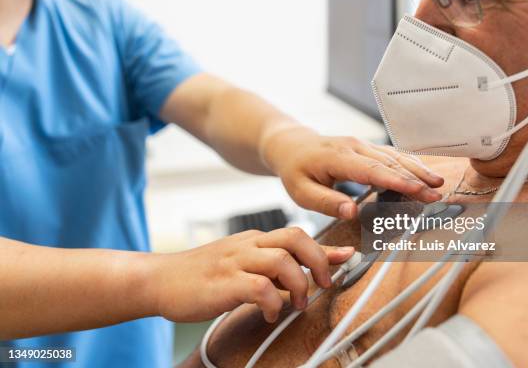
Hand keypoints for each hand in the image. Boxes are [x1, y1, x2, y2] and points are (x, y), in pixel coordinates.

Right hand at [147, 227, 353, 323]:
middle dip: (318, 260)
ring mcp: (235, 261)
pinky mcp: (223, 283)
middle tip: (322, 284)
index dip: (325, 247)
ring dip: (297, 285)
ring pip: (282, 260)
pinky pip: (260, 287)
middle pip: (295, 237)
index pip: (295, 234)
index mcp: (253, 240)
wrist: (159, 280)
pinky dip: (272, 302)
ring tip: (294, 305)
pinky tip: (268, 314)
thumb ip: (270, 266)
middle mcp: (247, 245)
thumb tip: (302, 271)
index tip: (349, 256)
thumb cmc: (202, 275)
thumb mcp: (240, 264)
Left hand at [261, 127, 444, 218]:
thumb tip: (352, 213)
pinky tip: (422, 174)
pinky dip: (408, 164)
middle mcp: (353, 146)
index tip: (418, 191)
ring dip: (416, 169)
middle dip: (415, 178)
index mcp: (338, 157)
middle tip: (437, 193)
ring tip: (437, 184)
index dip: (397, 181)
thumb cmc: (296, 171)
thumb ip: (326, 203)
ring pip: (393, 155)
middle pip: (389, 162)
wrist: (291, 145)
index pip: (372, 170)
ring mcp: (361, 144)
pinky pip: (390, 154)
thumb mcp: (301, 192)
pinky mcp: (366, 147)